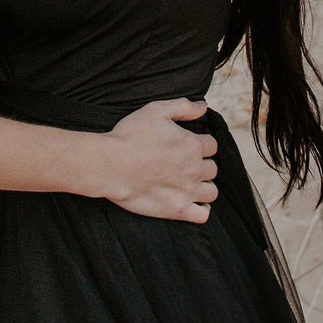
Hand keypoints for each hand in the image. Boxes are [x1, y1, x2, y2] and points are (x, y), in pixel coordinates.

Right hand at [101, 100, 217, 223]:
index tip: (187, 146)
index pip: (212, 145)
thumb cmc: (129, 136)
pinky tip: (193, 203)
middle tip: (184, 164)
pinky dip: (202, 210)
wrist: (109, 165)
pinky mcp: (177, 210)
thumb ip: (183, 107)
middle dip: (201, 164)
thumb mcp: (156, 110)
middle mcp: (195, 169)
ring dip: (203, 186)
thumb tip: (203, 107)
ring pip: (211, 192)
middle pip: (212, 168)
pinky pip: (203, 215)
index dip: (201, 144)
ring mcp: (187, 191)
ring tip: (189, 183)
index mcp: (193, 145)